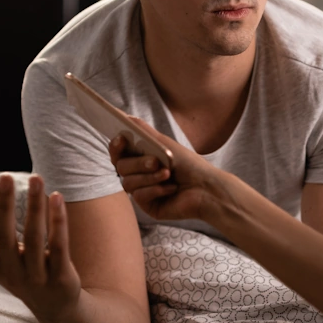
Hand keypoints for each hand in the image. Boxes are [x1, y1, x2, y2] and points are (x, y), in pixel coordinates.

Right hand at [0, 173, 81, 322]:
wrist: (57, 311)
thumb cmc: (21, 275)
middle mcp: (12, 273)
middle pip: (5, 238)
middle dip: (4, 206)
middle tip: (5, 177)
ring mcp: (37, 277)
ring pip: (34, 239)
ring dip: (35, 207)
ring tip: (36, 177)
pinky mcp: (61, 278)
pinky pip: (59, 247)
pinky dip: (58, 222)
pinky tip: (57, 198)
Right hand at [108, 122, 233, 221]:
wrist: (206, 188)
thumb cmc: (188, 165)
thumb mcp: (164, 144)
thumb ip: (143, 131)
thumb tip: (125, 117)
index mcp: (141, 159)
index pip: (119, 153)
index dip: (116, 146)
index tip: (121, 139)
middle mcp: (139, 175)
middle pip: (121, 167)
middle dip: (138, 163)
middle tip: (156, 162)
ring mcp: (142, 191)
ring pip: (128, 183)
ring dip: (149, 177)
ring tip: (168, 174)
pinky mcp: (148, 206)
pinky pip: (139, 196)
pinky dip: (155, 190)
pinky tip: (171, 188)